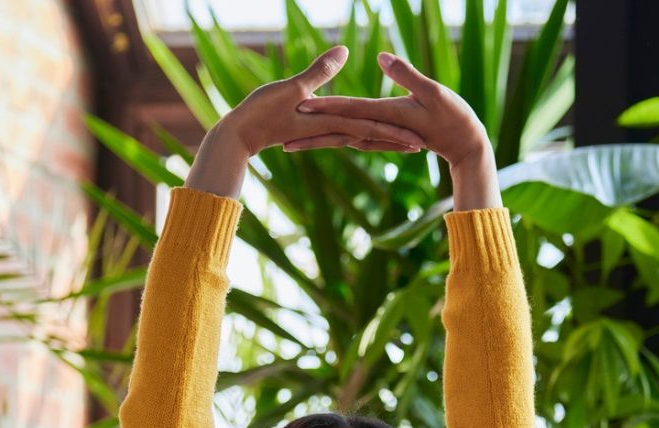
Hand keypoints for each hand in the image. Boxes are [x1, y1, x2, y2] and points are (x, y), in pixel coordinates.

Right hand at [185, 45, 423, 197]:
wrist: (237, 136)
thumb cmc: (259, 112)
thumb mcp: (291, 88)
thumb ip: (319, 71)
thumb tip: (344, 50)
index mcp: (330, 122)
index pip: (369, 127)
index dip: (394, 131)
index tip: (418, 137)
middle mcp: (330, 131)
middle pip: (369, 138)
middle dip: (394, 141)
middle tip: (421, 146)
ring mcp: (322, 134)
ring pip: (358, 140)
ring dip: (381, 143)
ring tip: (403, 145)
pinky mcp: (313, 133)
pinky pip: (341, 138)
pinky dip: (358, 140)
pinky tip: (364, 141)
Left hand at [292, 51, 500, 208]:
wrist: (467, 145)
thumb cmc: (455, 117)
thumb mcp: (433, 92)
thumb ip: (406, 74)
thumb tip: (381, 57)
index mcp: (385, 115)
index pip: (348, 108)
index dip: (322, 105)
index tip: (298, 102)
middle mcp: (378, 128)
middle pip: (337, 130)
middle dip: (309, 134)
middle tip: (280, 139)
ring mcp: (381, 135)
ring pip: (342, 138)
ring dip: (318, 142)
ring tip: (291, 145)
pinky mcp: (385, 136)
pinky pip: (355, 140)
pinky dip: (337, 141)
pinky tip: (324, 143)